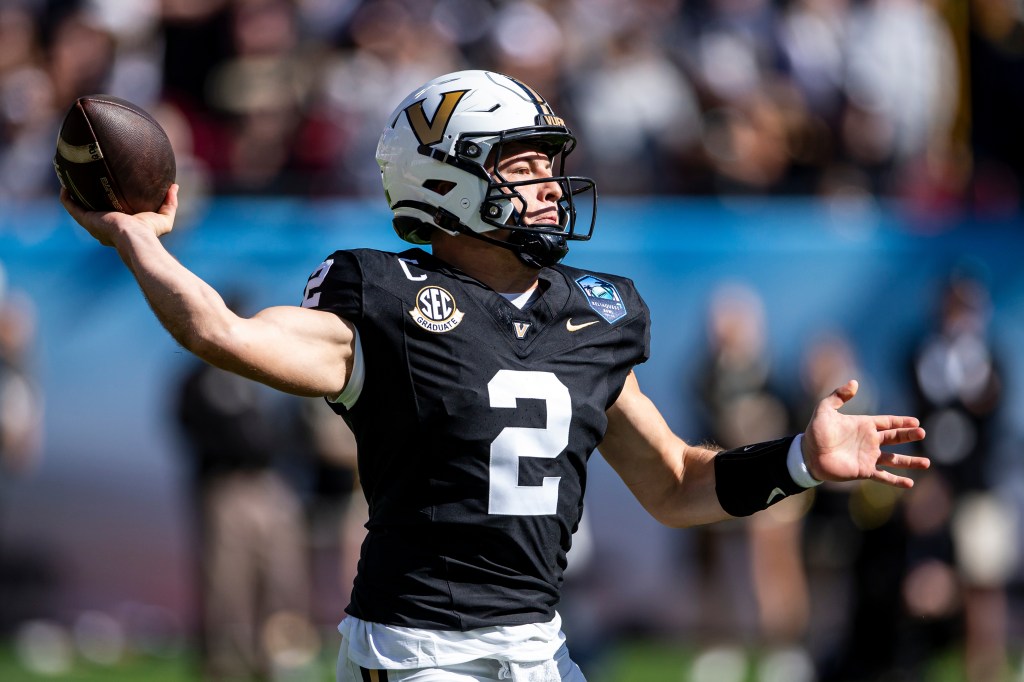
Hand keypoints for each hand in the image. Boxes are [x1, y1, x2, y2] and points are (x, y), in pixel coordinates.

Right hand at [60, 184, 178, 246]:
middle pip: (92, 210)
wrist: (136, 238)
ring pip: (78, 207)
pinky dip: (66, 197)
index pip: (111, 215)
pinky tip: (64, 185)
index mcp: (118, 226)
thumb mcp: (164, 218)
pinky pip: (71, 206)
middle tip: (86, 183)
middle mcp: (102, 225)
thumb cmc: (150, 233)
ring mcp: (92, 223)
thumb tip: (174, 186)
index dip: (107, 204)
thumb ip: (170, 203)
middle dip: (88, 198)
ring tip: (70, 180)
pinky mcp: (85, 219)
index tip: (108, 192)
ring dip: (73, 194)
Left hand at [803, 379, 927, 486]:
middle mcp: (869, 441)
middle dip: (909, 436)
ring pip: (894, 460)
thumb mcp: (825, 410)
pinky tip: (910, 483)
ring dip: (910, 461)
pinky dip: (896, 480)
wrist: (808, 454)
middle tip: (922, 433)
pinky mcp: (864, 471)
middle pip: (895, 438)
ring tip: (927, 463)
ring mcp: (868, 457)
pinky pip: (884, 476)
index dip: (901, 422)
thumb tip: (854, 382)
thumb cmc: (815, 432)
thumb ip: (838, 396)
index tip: (915, 421)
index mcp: (863, 425)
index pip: (887, 422)